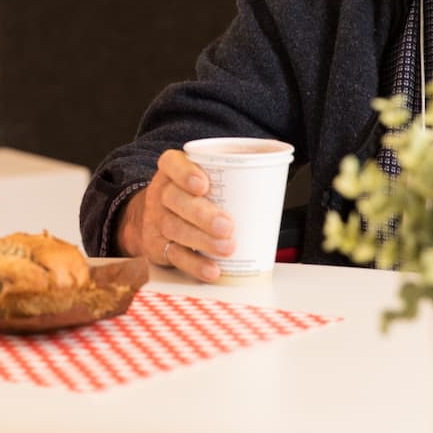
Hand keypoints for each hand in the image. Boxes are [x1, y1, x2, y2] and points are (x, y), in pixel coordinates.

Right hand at [116, 149, 232, 283]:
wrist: (150, 219)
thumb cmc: (190, 195)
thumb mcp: (199, 176)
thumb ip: (230, 173)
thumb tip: (281, 162)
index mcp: (170, 170)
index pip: (172, 164)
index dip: (186, 173)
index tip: (203, 184)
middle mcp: (159, 194)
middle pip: (175, 201)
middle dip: (202, 214)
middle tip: (227, 226)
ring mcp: (155, 221)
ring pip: (175, 229)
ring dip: (202, 241)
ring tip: (227, 248)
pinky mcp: (157, 248)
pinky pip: (175, 256)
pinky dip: (195, 265)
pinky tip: (213, 270)